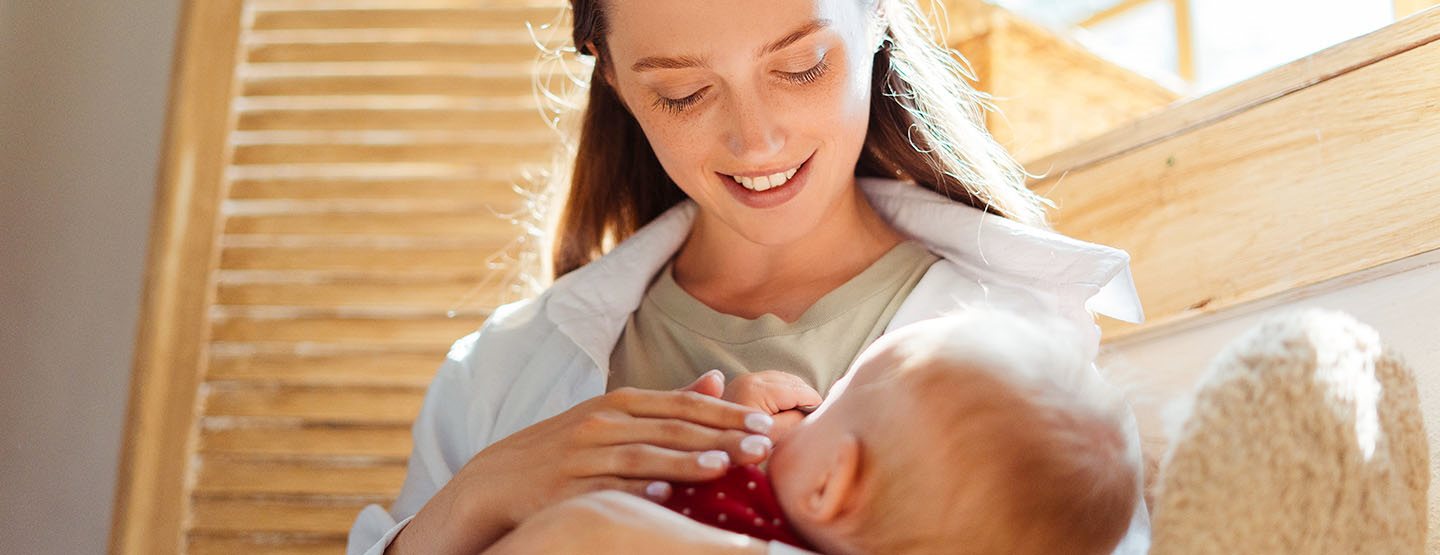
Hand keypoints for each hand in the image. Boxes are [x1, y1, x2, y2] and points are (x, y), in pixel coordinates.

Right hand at [386, 371, 775, 554]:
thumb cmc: (564, 448)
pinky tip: (663, 496)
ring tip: (724, 467)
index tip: (762, 423)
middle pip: (670, 429)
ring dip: (686, 462)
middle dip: (721, 437)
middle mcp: (602, 424)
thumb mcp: (611, 416)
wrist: (494, 481)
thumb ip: (666, 401)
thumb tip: (717, 379)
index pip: (681, 405)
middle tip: (762, 446)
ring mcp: (583, 456)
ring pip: (643, 457)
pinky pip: (606, 490)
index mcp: (618, 404)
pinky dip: (635, 491)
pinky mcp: (565, 489)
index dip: (724, 415)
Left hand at [722, 371, 822, 438]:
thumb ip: (794, 422)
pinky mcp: (740, 386)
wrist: (705, 448)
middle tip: (813, 419)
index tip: (824, 420)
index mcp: (758, 389)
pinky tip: (784, 412)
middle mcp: (750, 378)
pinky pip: (771, 384)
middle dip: (806, 399)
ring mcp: (744, 380)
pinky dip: (782, 394)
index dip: (816, 405)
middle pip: (793, 382)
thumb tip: (812, 413)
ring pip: (783, 380)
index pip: (801, 390)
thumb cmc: (737, 448)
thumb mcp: (772, 438)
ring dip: (795, 395)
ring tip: (799, 417)